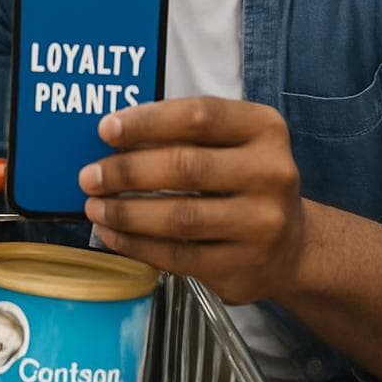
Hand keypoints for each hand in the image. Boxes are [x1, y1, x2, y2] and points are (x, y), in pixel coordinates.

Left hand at [78, 97, 304, 305]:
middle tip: (89, 175)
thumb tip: (114, 138)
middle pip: (185, 167)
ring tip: (95, 206)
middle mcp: (271, 174)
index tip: (106, 129)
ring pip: (178, 217)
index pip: (199, 116)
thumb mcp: (231, 144)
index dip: (147, 121)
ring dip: (125, 212)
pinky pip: (178, 255)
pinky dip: (136, 244)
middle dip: (127, 172)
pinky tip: (113, 234)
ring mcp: (261, 224)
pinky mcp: (243, 266)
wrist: (291, 246)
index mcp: (265, 129)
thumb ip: (184, 135)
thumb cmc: (244, 182)